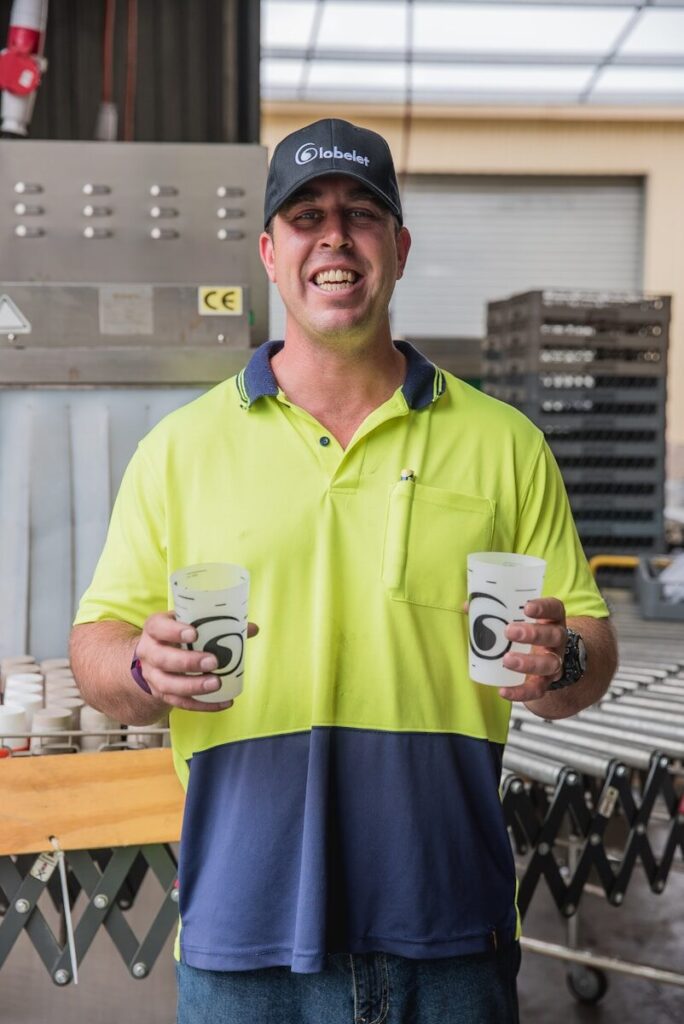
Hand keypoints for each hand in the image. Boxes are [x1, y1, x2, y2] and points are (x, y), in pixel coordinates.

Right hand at [134, 611, 258, 711]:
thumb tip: (252, 629)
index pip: (158, 627)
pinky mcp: (162, 694)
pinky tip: (224, 702)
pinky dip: (202, 705)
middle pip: (163, 659)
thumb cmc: (177, 635)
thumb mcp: (189, 624)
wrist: (153, 657)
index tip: (195, 632)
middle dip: (188, 662)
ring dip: (193, 686)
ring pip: (168, 685)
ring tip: (217, 683)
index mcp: (155, 630)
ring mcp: (153, 676)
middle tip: (213, 661)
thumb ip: (217, 624)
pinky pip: (180, 703)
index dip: (174, 631)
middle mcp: (149, 653)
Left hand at [498, 597, 566, 701]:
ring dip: (528, 663)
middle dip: (533, 634)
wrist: (543, 660)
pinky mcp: (545, 682)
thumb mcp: (516, 618)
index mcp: (551, 619)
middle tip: (509, 632)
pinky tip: (503, 691)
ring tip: (506, 660)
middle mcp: (557, 640)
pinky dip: (521, 692)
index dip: (543, 607)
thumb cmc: (525, 631)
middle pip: (553, 635)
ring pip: (549, 664)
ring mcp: (554, 661)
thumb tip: (467, 606)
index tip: (527, 607)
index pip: (554, 608)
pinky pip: (537, 690)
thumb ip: (494, 610)